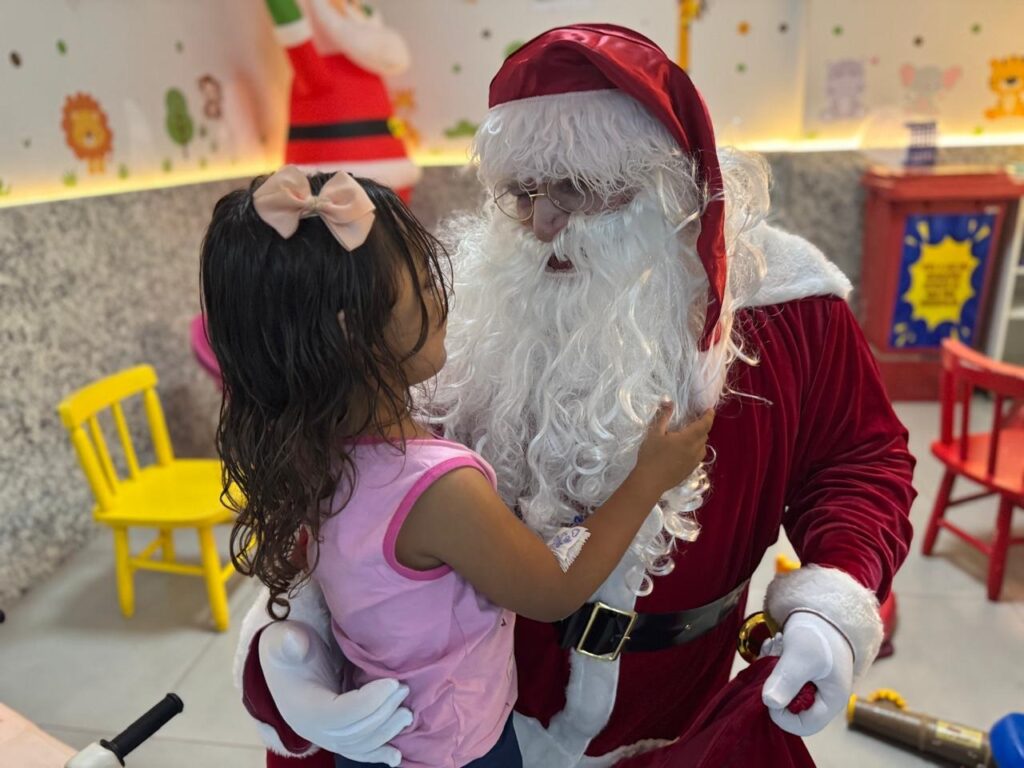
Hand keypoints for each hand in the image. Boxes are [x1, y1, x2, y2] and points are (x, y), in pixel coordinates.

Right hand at [260, 621, 412, 765]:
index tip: (393, 683)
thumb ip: (289, 642)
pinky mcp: (335, 736)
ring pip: (358, 745)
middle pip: (353, 732)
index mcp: (303, 708)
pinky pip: (356, 751)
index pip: (340, 714)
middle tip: (404, 690)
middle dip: (383, 714)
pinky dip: (377, 754)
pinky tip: (396, 757)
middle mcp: (312, 729)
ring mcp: (324, 736)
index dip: (369, 701)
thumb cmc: (288, 649)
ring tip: (407, 714)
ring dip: (386, 733)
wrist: (283, 663)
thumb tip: (294, 641)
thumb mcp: (285, 641)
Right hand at [633, 403, 713, 493]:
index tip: (710, 409)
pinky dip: (695, 450)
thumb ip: (663, 417)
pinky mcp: (690, 471)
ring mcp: (694, 462)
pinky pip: (698, 457)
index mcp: (688, 439)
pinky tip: (684, 451)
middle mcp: (695, 450)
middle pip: (705, 435)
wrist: (650, 481)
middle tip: (694, 421)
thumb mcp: (654, 433)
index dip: (709, 416)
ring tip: (690, 436)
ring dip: (700, 439)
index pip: (705, 424)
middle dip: (702, 426)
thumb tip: (669, 402)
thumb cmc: (651, 455)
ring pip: (702, 447)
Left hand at [761, 612, 853, 735]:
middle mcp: (821, 696)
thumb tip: (769, 703)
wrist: (823, 607)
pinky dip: (772, 660)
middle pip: (789, 706)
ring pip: (780, 688)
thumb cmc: (818, 633)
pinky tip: (775, 642)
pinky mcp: (799, 672)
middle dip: (774, 682)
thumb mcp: (802, 656)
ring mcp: (810, 684)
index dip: (782, 715)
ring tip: (776, 644)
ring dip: (771, 667)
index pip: (804, 725)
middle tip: (774, 656)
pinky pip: (779, 674)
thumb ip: (787, 680)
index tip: (769, 693)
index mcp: (831, 701)